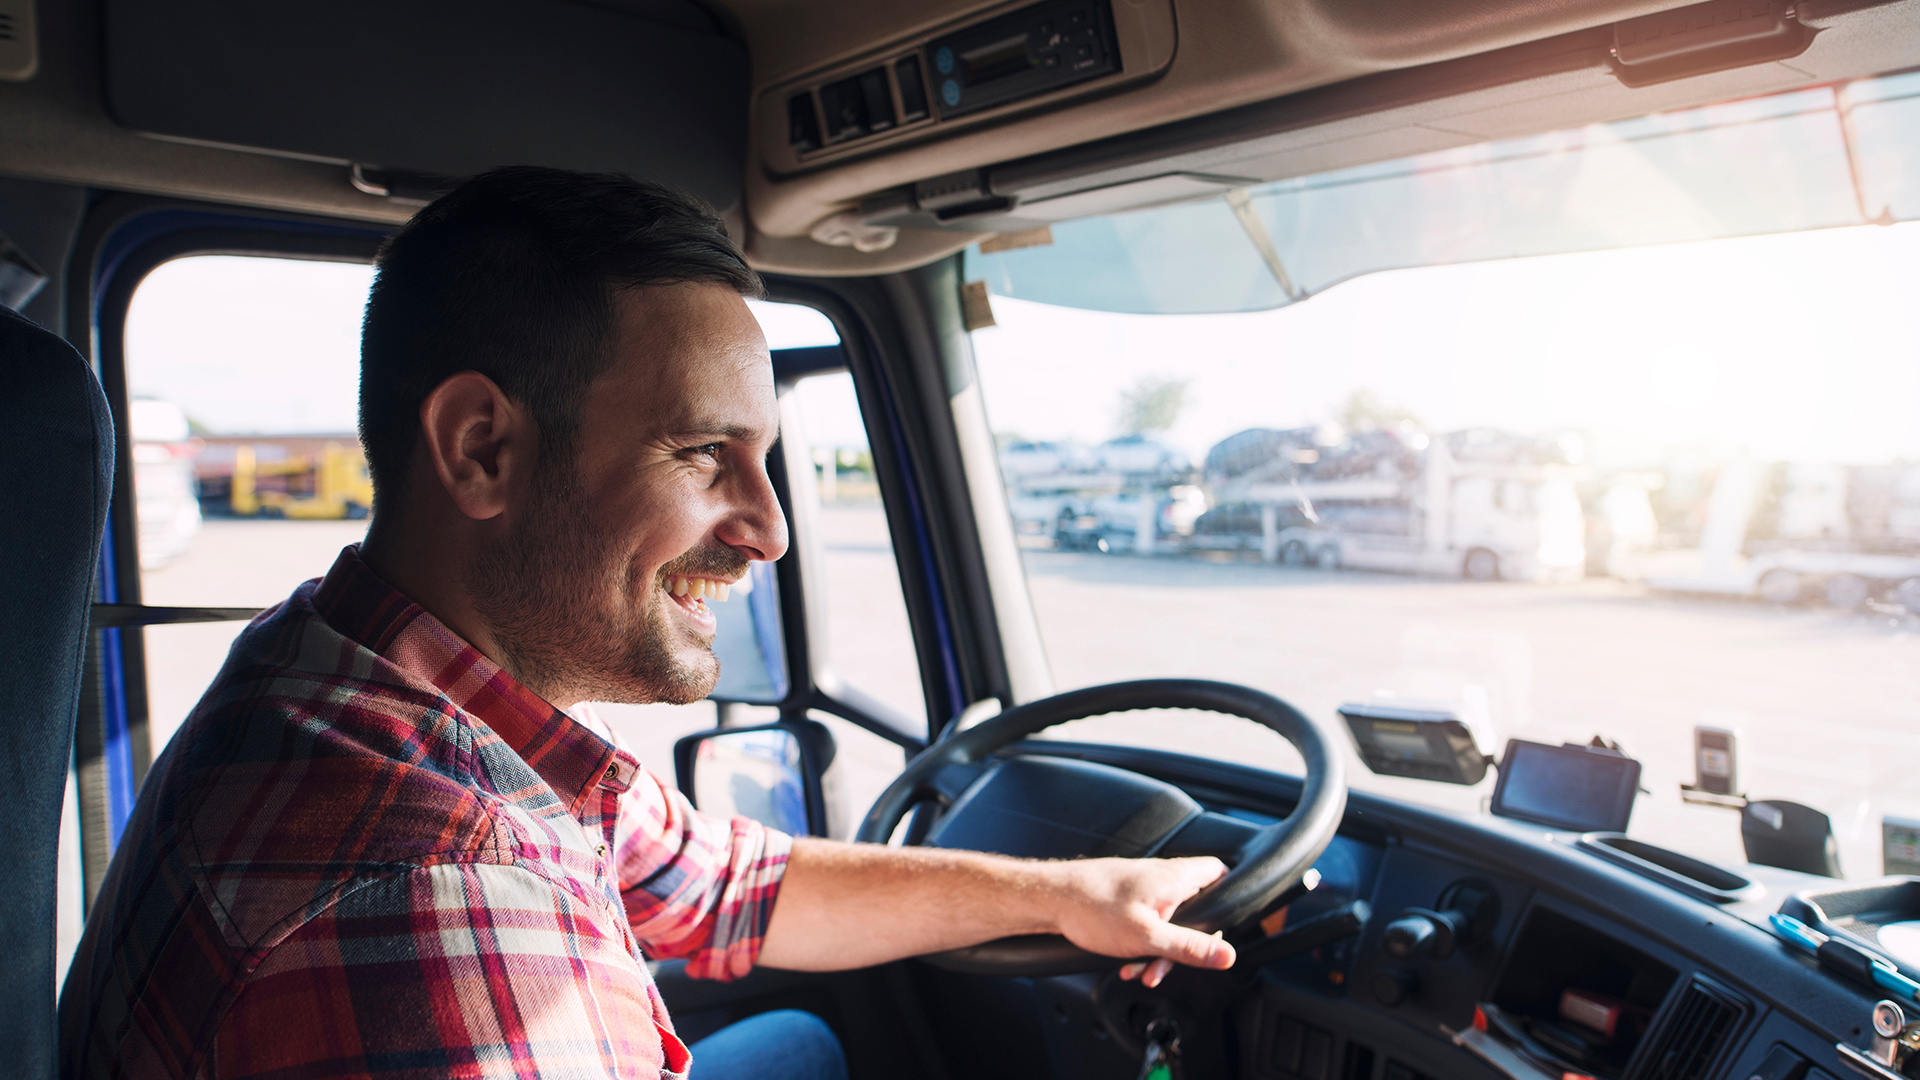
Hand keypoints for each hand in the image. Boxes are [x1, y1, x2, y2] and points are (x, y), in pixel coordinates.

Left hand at [1049, 856, 1235, 987]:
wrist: (1050, 899)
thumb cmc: (1092, 908)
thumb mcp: (1148, 937)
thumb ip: (1190, 947)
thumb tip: (1227, 955)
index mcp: (1175, 878)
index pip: (1220, 873)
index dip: (1230, 896)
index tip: (1225, 925)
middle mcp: (1161, 877)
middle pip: (1194, 909)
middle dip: (1185, 943)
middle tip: (1172, 963)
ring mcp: (1143, 887)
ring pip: (1168, 922)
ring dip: (1158, 951)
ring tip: (1140, 971)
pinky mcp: (1125, 898)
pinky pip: (1146, 924)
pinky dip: (1141, 945)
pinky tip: (1126, 963)